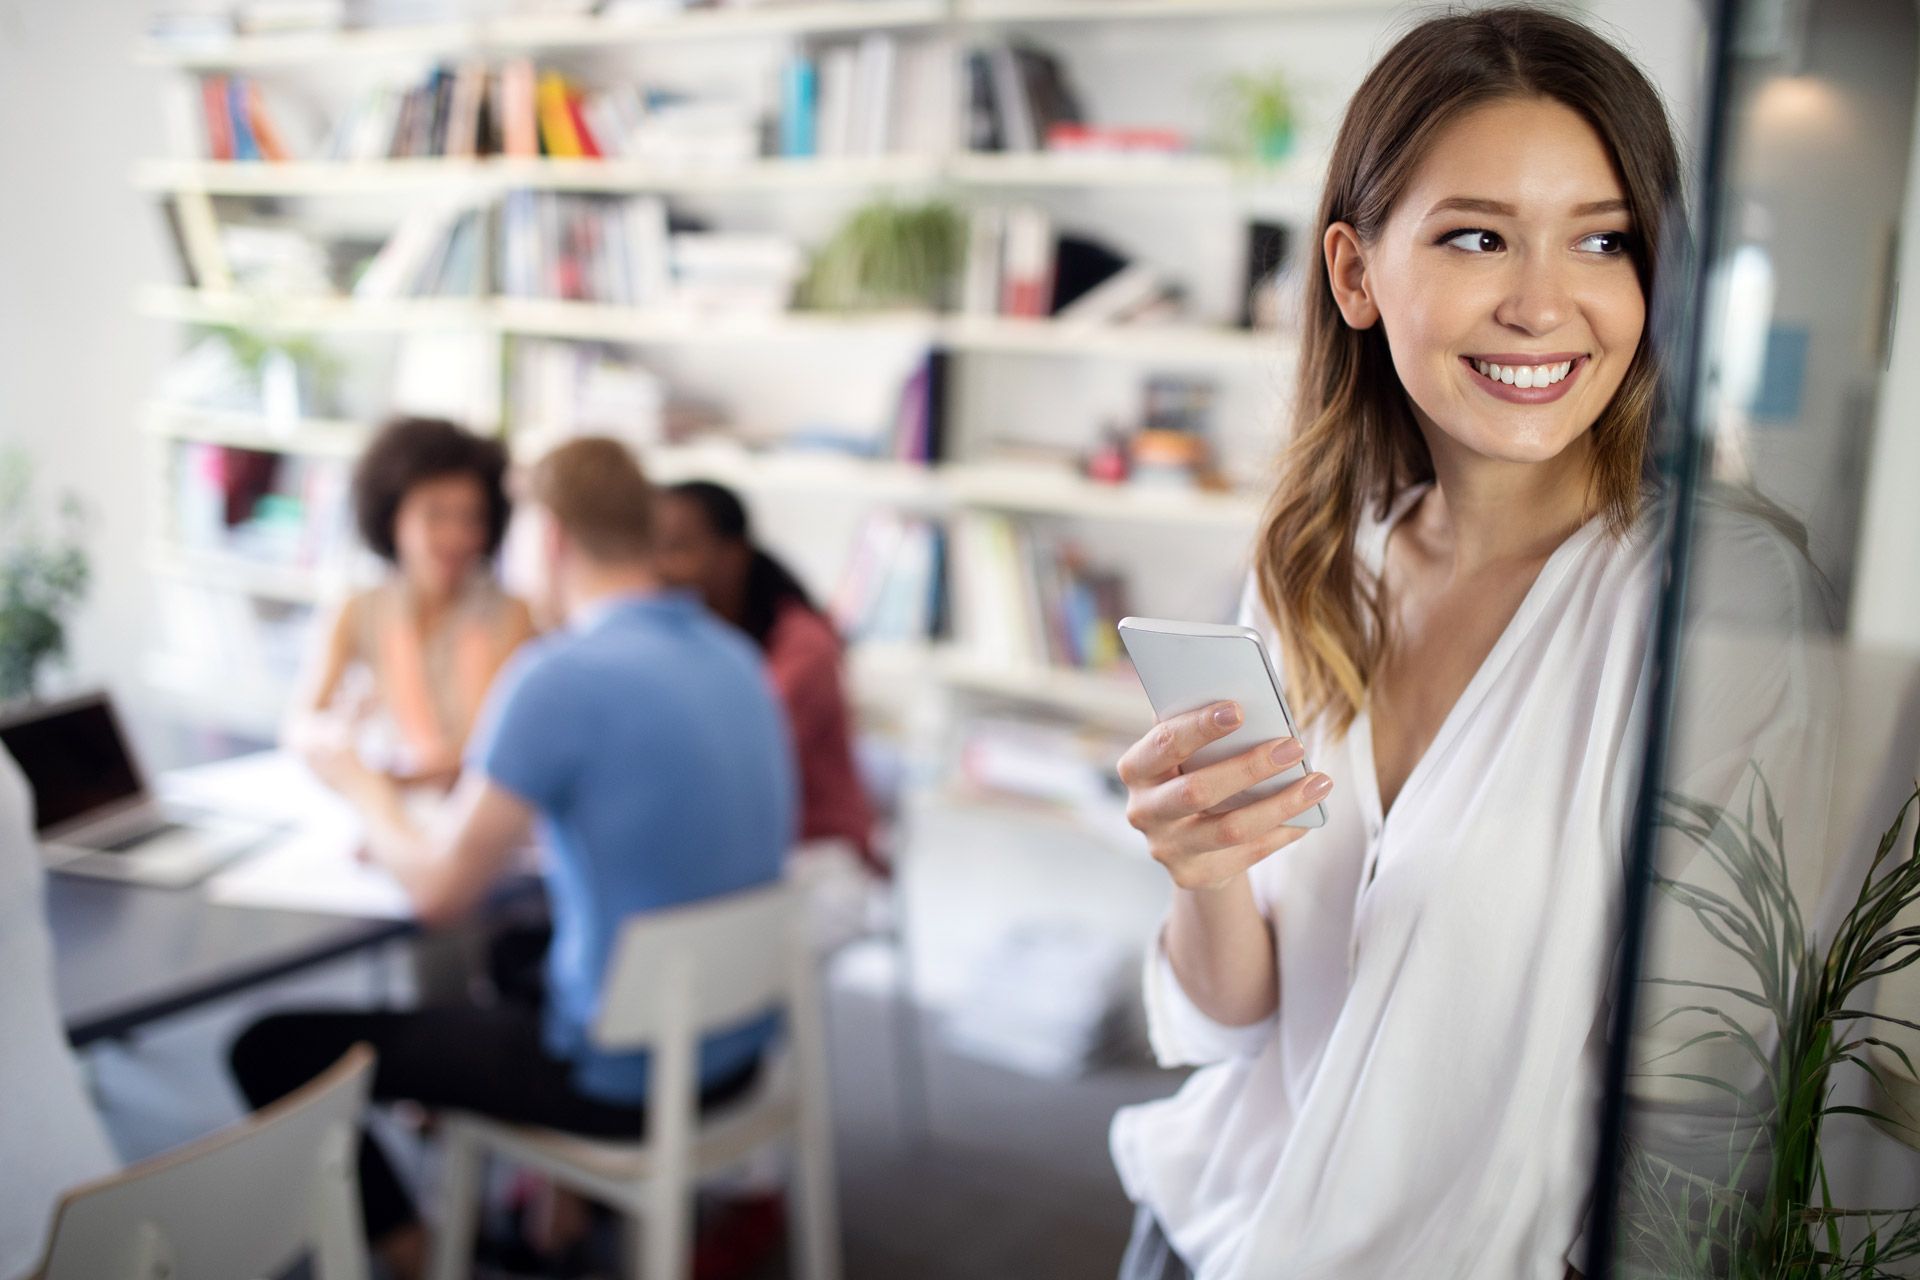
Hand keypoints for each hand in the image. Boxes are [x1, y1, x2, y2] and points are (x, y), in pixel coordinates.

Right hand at [1117, 702, 1332, 891]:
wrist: (1182, 837)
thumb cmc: (1191, 772)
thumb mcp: (1185, 751)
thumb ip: (1202, 728)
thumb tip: (1252, 702)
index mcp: (1136, 769)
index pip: (1164, 744)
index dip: (1199, 727)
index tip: (1239, 709)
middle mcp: (1143, 812)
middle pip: (1197, 792)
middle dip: (1249, 767)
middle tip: (1294, 747)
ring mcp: (1167, 849)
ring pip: (1230, 829)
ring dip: (1280, 804)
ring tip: (1318, 783)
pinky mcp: (1195, 875)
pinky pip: (1247, 854)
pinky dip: (1282, 832)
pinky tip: (1309, 816)